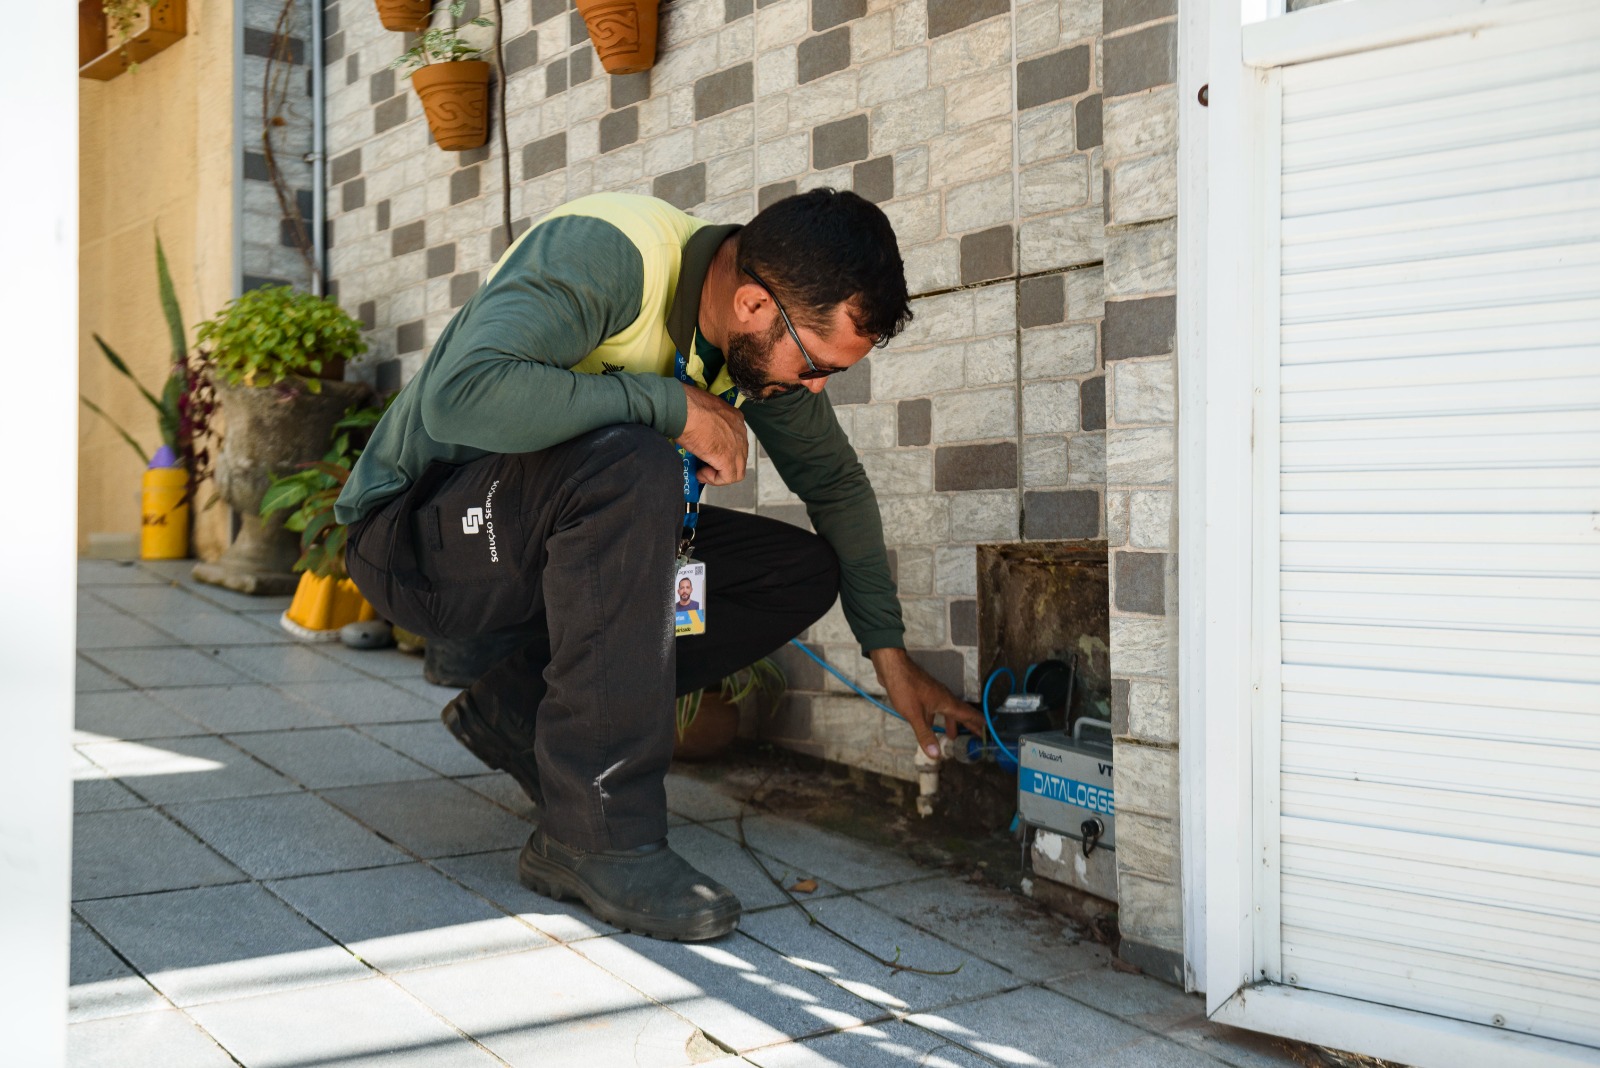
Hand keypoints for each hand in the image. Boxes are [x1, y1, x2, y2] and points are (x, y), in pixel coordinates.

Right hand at [677, 384, 747, 485]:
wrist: (681, 409)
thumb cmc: (685, 406)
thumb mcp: (702, 412)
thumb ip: (708, 423)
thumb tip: (701, 434)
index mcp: (735, 418)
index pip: (737, 442)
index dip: (723, 451)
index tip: (707, 453)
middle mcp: (740, 431)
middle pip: (740, 458)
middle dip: (723, 465)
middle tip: (705, 465)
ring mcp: (737, 446)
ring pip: (737, 470)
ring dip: (718, 474)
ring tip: (702, 471)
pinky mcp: (727, 458)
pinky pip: (728, 477)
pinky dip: (714, 479)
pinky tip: (700, 473)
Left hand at [869, 648, 988, 760]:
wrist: (893, 667)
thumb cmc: (905, 688)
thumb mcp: (915, 715)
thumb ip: (925, 735)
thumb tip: (936, 755)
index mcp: (946, 702)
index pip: (968, 714)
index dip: (979, 724)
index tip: (988, 731)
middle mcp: (943, 698)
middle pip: (960, 713)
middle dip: (968, 725)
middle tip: (976, 736)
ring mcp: (933, 695)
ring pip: (947, 711)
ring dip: (951, 723)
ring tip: (952, 736)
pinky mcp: (923, 694)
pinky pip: (936, 709)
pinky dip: (937, 718)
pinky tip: (930, 725)